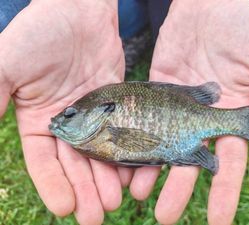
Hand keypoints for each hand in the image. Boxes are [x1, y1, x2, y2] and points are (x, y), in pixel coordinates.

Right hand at [0, 0, 125, 223]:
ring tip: (116, 201)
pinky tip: (133, 172)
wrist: (80, 11)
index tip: (65, 209)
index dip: (53, 186)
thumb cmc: (41, 33)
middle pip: (75, 164)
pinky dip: (127, 152)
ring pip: (100, 154)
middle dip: (84, 190)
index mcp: (38, 121)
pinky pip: (123, 134)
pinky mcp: (117, 106)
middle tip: (97, 216)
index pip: (43, 162)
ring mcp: (94, 116)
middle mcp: (67, 124)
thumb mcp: (7, 65)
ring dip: (106, 179)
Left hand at [129, 0, 248, 223]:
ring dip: (153, 171)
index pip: (229, 162)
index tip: (219, 220)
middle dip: (180, 189)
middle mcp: (201, 118)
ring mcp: (176, 108)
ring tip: (140, 195)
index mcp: (229, 116)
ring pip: (163, 145)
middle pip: (190, 161)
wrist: (209, 5)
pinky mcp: (156, 92)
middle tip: (165, 217)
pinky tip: (125, 158)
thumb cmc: (243, 27)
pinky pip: (145, 119)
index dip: (225, 191)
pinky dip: (136, 138)